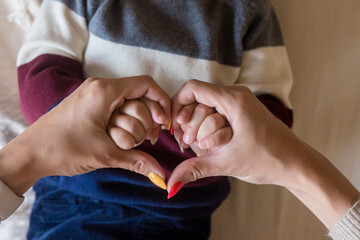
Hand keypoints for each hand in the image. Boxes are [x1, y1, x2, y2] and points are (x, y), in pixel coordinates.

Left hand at [0, 76, 170, 195]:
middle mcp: (100, 87)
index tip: (166, 122)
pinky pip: (116, 111)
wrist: (30, 154)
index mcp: (104, 91)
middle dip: (146, 122)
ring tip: (124, 145)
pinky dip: (123, 126)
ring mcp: (94, 96)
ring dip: (133, 127)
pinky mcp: (90, 106)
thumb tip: (160, 174)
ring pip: (129, 107)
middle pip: (139, 99)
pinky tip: (120, 142)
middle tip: (148, 141)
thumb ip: (137, 160)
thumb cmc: (63, 148)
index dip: (161, 101)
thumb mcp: (105, 154)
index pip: (145, 84)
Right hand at [167, 80, 358, 228]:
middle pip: (197, 100)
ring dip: (199, 128)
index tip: (174, 126)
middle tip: (188, 144)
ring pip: (206, 108)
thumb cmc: (269, 159)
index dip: (177, 105)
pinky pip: (217, 114)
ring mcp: (240, 103)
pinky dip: (209, 128)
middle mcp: (236, 95)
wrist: (297, 164)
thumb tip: (170, 185)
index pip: (192, 88)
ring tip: (202, 148)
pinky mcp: (242, 112)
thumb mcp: (227, 162)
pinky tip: (209, 146)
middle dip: (189, 123)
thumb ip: (195, 168)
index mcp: (234, 99)